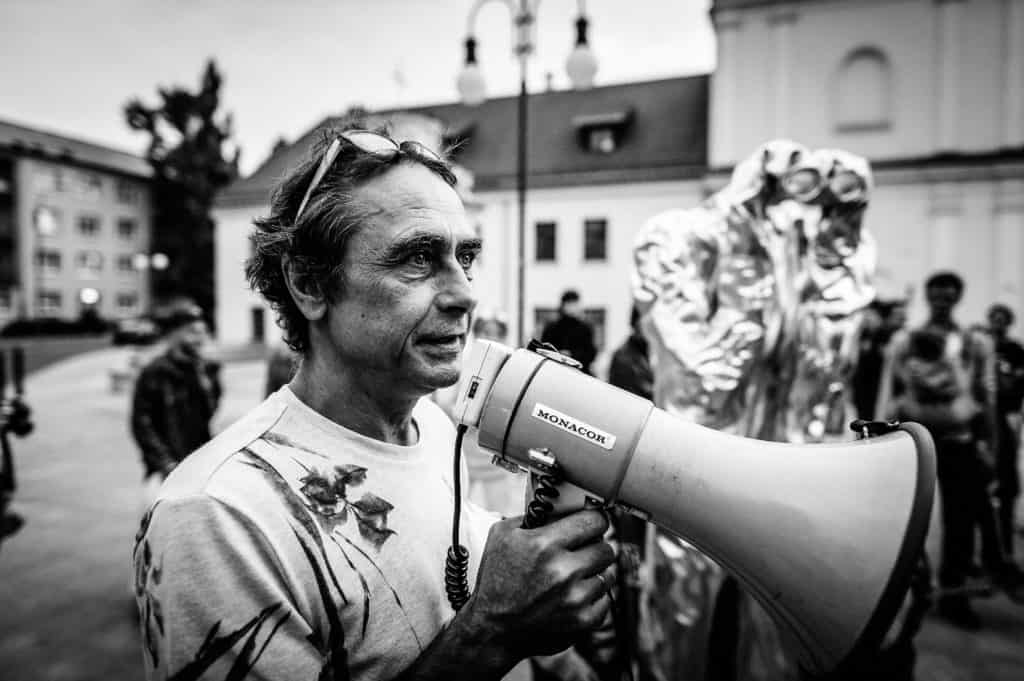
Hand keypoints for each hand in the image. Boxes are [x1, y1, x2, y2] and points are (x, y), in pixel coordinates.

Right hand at [461, 510, 615, 659]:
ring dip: (595, 573)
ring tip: (575, 576)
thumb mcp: (503, 535)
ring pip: (609, 574)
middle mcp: (563, 570)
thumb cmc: (497, 579)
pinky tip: (574, 595)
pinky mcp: (583, 620)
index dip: (594, 520)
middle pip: (606, 548)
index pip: (594, 521)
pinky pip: (606, 600)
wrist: (493, 627)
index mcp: (544, 545)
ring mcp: (575, 598)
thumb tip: (561, 507)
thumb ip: (533, 516)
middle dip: (595, 546)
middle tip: (581, 551)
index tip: (592, 524)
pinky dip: (594, 597)